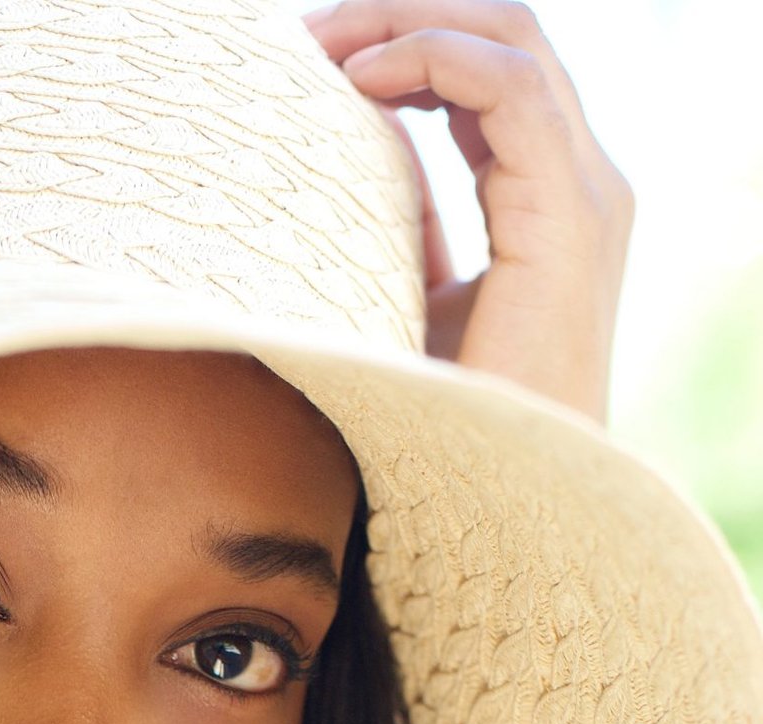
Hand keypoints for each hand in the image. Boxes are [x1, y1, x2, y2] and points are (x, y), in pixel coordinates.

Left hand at [303, 1, 632, 422]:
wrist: (497, 505)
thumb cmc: (443, 425)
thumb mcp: (408, 305)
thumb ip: (403, 230)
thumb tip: (340, 167)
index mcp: (549, 201)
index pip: (488, 76)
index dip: (405, 46)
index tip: (314, 60)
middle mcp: (579, 185)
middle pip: (502, 36)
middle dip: (402, 13)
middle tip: (307, 32)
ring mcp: (584, 196)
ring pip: (510, 38)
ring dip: (408, 20)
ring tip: (322, 43)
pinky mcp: (567, 217)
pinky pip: (508, 88)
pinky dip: (433, 60)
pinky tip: (359, 82)